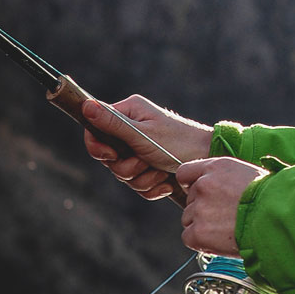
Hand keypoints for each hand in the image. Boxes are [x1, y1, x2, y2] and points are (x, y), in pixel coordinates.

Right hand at [82, 95, 212, 199]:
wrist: (208, 160)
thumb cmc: (179, 143)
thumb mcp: (143, 135)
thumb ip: (113, 124)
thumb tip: (85, 106)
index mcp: (128, 114)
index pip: (95, 131)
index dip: (99, 148)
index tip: (113, 155)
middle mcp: (132, 131)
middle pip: (109, 159)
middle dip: (128, 167)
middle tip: (146, 161)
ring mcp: (141, 151)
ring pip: (124, 176)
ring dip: (143, 178)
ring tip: (161, 171)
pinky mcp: (152, 168)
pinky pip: (139, 186)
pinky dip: (152, 188)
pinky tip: (166, 183)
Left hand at [177, 157, 268, 256]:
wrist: (279, 219)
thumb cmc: (274, 199)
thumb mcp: (250, 175)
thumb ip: (228, 178)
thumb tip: (221, 189)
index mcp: (216, 167)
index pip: (185, 173)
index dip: (192, 185)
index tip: (203, 195)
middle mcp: (204, 185)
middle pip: (190, 199)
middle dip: (204, 209)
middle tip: (226, 217)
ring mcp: (200, 209)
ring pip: (189, 219)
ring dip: (203, 226)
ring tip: (227, 229)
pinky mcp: (198, 232)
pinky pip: (188, 237)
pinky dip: (201, 242)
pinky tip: (219, 240)